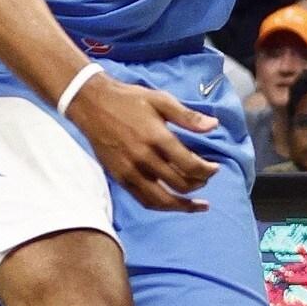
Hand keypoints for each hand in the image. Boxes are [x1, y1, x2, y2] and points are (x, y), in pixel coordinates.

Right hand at [70, 76, 219, 211]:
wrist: (92, 104)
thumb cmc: (129, 100)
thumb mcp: (161, 100)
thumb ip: (188, 116)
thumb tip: (213, 126)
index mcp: (157, 138)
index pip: (189, 165)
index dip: (207, 170)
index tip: (215, 168)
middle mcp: (143, 158)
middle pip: (179, 184)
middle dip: (199, 183)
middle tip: (206, 178)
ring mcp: (129, 171)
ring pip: (161, 200)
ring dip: (183, 205)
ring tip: (198, 205)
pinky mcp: (119, 178)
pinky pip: (143, 200)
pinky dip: (161, 205)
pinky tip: (173, 204)